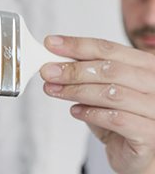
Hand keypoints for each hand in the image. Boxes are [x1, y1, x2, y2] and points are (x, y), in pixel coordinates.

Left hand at [40, 35, 154, 173]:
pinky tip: (75, 111)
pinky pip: (117, 119)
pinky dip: (90, 113)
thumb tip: (56, 63)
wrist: (137, 149)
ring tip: (54, 90)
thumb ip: (86, 74)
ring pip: (110, 93)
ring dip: (76, 90)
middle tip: (48, 71)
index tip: (52, 44)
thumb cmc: (121, 114)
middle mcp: (154, 82)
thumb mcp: (103, 88)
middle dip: (72, 70)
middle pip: (109, 69)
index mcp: (143, 64)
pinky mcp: (150, 133)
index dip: (76, 45)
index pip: (107, 48)